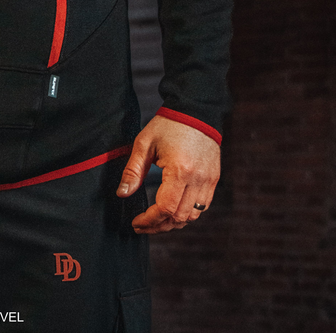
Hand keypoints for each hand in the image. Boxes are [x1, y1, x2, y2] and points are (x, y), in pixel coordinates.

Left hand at [116, 114, 219, 233]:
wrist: (195, 110)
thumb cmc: (168, 124)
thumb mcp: (144, 143)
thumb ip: (133, 171)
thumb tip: (122, 193)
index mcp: (179, 170)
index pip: (165, 208)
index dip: (149, 220)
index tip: (136, 223)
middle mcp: (198, 179)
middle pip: (179, 217)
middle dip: (159, 225)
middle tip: (143, 225)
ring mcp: (209, 180)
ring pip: (193, 216)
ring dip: (174, 222)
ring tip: (156, 220)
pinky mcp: (213, 179)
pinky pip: (202, 206)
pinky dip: (187, 212)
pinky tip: (173, 209)